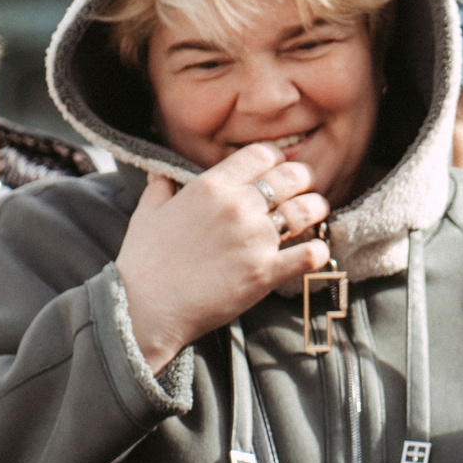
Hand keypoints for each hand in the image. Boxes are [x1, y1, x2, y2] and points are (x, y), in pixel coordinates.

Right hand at [115, 144, 329, 370]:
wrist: (146, 308)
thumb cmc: (143, 263)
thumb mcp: (146, 215)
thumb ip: (159, 189)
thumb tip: (160, 174)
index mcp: (211, 187)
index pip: (262, 154)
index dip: (276, 159)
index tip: (278, 170)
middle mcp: (238, 206)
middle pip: (292, 177)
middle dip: (303, 180)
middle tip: (304, 190)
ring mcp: (256, 239)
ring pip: (307, 210)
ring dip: (317, 210)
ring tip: (316, 215)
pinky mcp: (266, 272)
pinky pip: (311, 254)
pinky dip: (319, 251)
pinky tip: (316, 252)